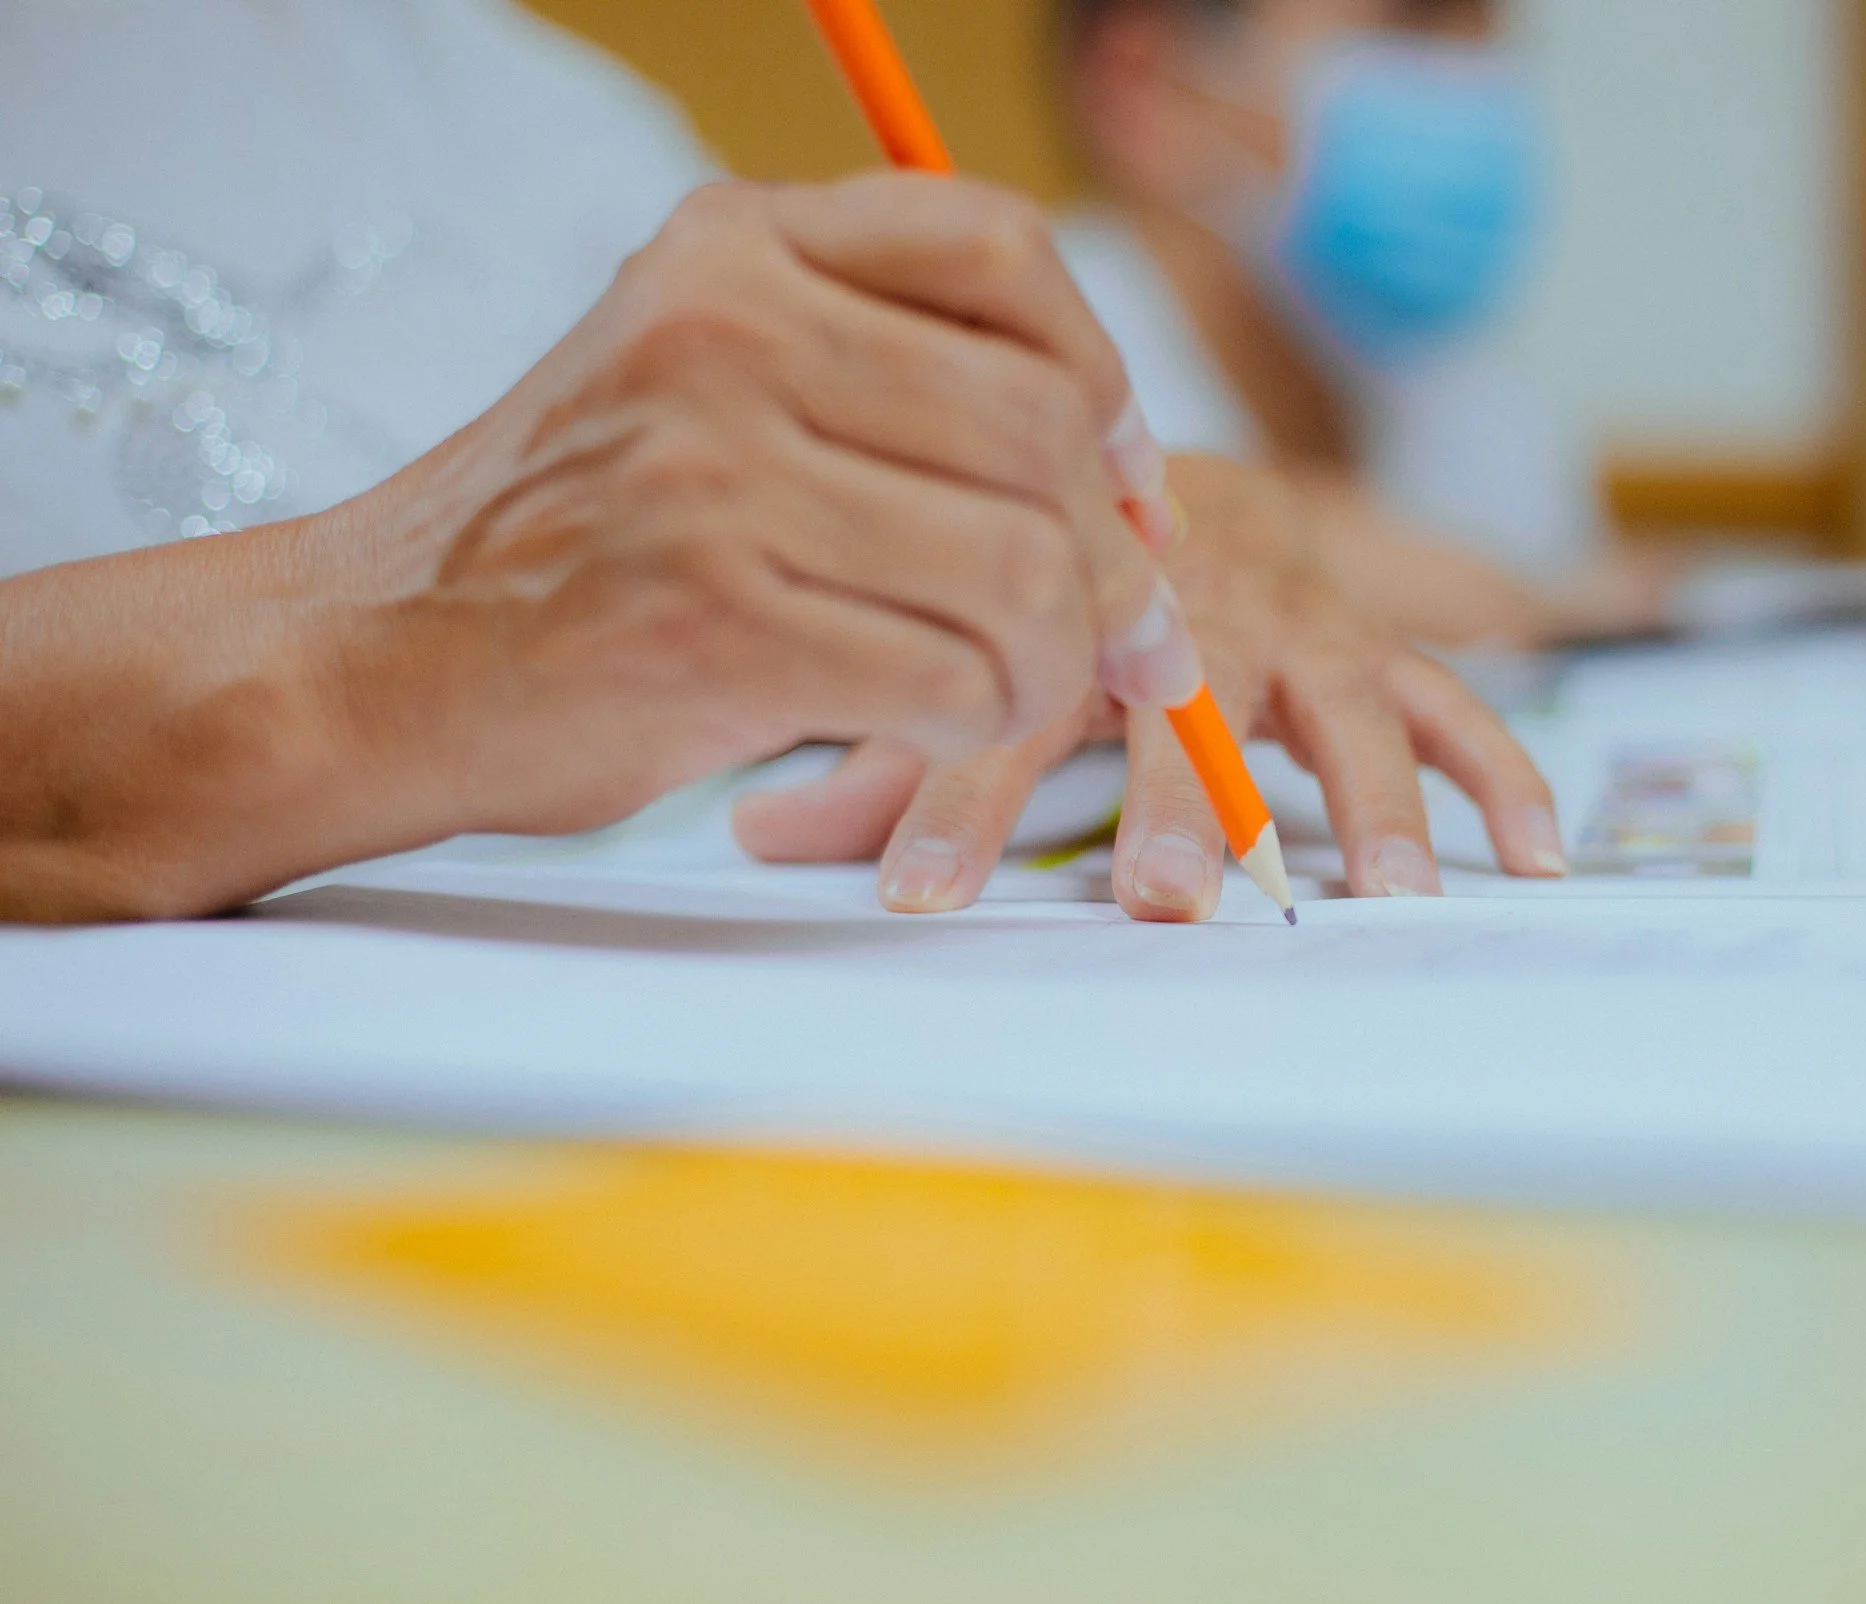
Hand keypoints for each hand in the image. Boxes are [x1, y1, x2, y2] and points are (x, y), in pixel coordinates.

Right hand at [1, 175, 1199, 919]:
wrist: (372, 660)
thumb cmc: (576, 543)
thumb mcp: (702, 382)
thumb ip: (881, 376)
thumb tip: (1128, 475)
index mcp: (734, 245)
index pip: (1000, 248)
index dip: (1104, 374)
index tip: (1125, 480)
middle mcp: (723, 332)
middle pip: (1038, 422)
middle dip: (1116, 555)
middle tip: (1130, 636)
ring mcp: (711, 476)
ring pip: (1018, 563)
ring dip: (1062, 660)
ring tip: (1033, 695)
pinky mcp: (711, 625)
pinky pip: (949, 676)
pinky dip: (986, 723)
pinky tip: (948, 732)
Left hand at [731, 455, 1570, 918]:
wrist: (1142, 468)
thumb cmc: (1043, 576)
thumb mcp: (957, 647)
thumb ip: (877, 746)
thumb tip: (754, 826)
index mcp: (1072, 594)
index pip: (1004, 692)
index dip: (956, 792)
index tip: (917, 896)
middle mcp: (1195, 595)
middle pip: (1195, 693)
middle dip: (1182, 796)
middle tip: (1166, 896)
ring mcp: (1299, 613)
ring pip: (1344, 696)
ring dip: (1367, 796)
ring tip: (1376, 896)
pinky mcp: (1372, 637)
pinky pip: (1452, 701)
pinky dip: (1498, 775)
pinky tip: (1533, 858)